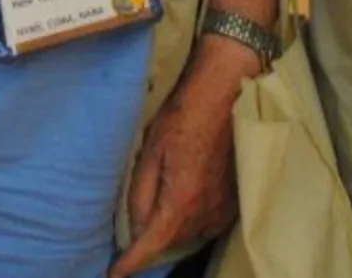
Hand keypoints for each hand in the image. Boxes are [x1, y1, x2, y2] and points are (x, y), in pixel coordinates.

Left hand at [109, 37, 255, 276]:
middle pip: (171, 241)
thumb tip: (135, 225)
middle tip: (129, 235)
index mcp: (182, 202)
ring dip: (172, 230)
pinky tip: (183, 201)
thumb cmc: (185, 115)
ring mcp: (225, 209)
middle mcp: (206, 213)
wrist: (228, 92)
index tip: (114, 274)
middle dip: (150, 242)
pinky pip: (208, 222)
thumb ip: (141, 193)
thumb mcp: (152, 151)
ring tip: (156, 214)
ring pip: (190, 233)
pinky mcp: (236, 200)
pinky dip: (191, 220)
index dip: (131, 263)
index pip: (152, 246)